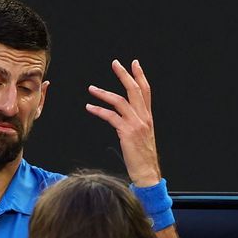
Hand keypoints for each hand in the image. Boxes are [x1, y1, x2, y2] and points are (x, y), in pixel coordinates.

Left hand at [86, 59, 160, 186]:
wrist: (147, 174)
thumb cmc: (142, 160)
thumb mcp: (142, 139)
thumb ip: (135, 126)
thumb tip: (124, 121)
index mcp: (148, 118)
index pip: (145, 91)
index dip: (140, 76)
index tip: (134, 63)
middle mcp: (144, 118)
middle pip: (134, 90)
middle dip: (124, 75)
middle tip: (115, 63)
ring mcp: (136, 124)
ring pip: (120, 101)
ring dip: (104, 93)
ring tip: (91, 88)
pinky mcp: (127, 132)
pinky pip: (111, 116)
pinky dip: (99, 110)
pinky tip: (89, 107)